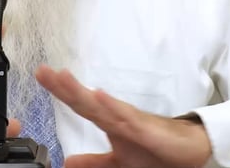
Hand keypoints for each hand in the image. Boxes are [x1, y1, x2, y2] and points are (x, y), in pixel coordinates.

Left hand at [36, 65, 211, 167]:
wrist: (188, 152)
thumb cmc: (154, 150)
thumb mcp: (118, 161)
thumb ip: (93, 161)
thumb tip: (67, 162)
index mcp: (108, 121)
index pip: (79, 103)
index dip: (59, 90)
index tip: (40, 75)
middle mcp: (115, 116)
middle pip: (84, 99)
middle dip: (63, 85)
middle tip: (42, 71)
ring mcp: (129, 120)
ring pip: (101, 104)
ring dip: (81, 91)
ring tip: (62, 77)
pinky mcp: (145, 129)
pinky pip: (126, 117)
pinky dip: (111, 105)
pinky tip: (99, 95)